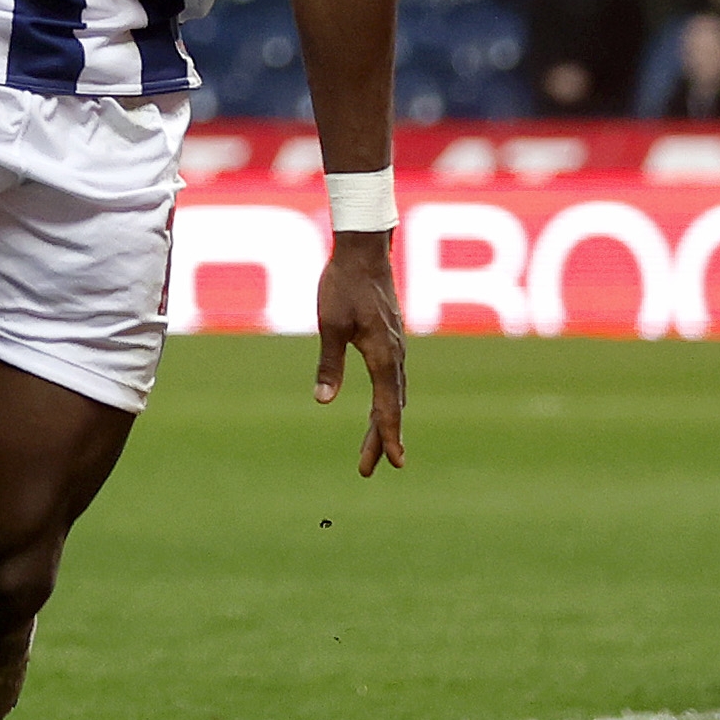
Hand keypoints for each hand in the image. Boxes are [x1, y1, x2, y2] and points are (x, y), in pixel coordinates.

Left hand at [315, 234, 408, 476]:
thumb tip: (323, 401)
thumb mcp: (331, 325)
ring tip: (376, 448)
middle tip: (369, 469)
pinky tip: (382, 407)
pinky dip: (389, 401)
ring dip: (385, 422)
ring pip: (394, 394)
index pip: (387, 407)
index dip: (388, 437)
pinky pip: (394, 380)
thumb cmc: (344, 285)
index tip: (392, 463)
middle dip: (381, 439)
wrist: (365, 250)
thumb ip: (329, 364)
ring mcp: (396, 347)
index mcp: (383, 356)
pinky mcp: (392, 339)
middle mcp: (395, 355)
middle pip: (392, 407)